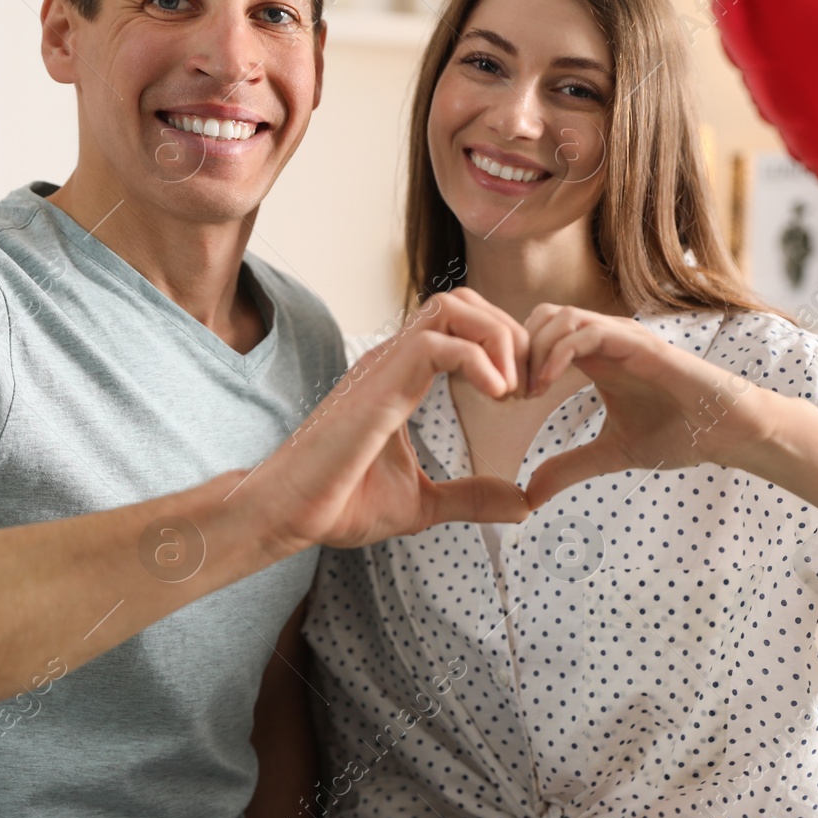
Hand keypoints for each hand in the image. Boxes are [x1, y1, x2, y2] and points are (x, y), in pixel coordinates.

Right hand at [251, 288, 532, 551]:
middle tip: (527, 388)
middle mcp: (395, 360)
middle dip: (511, 335)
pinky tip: (495, 395)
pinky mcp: (379, 382)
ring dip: (498, 339)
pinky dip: (480, 360)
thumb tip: (522, 503)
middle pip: (465, 301)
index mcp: (403, 377)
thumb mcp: (424, 504)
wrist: (290, 515)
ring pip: (453, 306)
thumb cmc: (339, 504)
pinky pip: (438, 342)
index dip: (505, 347)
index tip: (524, 396)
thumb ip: (472, 497)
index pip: (463, 324)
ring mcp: (385, 365)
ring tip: (511, 389)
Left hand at [519, 305, 780, 509]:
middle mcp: (605, 338)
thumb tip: (529, 496)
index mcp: (595, 357)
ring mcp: (622, 336)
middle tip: (506, 395)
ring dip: (531, 351)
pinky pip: (585, 332)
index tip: (504, 401)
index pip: (538, 335)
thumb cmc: (678, 433)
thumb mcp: (610, 455)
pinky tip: (543, 386)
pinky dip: (556, 353)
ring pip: (557, 317)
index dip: (514, 361)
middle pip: (539, 317)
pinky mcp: (638, 343)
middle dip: (515, 351)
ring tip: (524, 392)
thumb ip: (569, 468)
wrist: (727, 430)